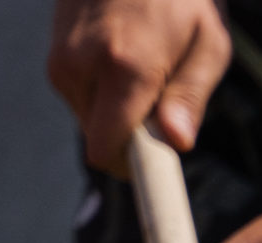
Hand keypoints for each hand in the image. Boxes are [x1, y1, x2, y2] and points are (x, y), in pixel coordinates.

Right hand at [48, 0, 231, 172]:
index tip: (156, 180)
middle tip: (164, 105)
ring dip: (120, 113)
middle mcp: (81, 67)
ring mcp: (61, 60)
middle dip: (135, 138)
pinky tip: (126, 60)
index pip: (108, 150)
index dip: (133, 172)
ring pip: (92, 121)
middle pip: (102, 141)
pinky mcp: (54, 57)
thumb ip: (191, 97)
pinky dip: (106, 94)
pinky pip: (83, 99)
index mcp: (123, 68)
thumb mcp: (207, 43)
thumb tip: (177, 144)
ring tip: (147, 70)